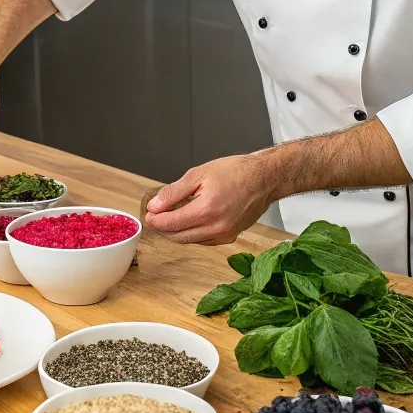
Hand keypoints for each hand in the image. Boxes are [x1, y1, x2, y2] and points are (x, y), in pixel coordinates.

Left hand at [144, 154, 272, 244]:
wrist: (264, 179)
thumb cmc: (236, 172)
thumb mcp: (199, 174)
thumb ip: (174, 192)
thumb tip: (155, 205)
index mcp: (206, 210)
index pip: (171, 223)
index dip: (155, 220)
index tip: (148, 214)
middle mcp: (216, 227)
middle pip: (178, 236)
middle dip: (163, 228)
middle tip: (155, 216)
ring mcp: (224, 235)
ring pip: (190, 240)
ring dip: (176, 231)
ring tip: (170, 216)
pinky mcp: (230, 237)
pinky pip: (203, 240)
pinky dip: (192, 233)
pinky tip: (189, 220)